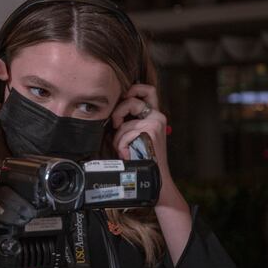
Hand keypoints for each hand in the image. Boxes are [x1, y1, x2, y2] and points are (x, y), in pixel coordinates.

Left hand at [111, 84, 192, 263]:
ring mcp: (155, 122)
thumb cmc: (139, 159)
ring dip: (118, 138)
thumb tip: (109, 114)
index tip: (123, 96)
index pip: (149, 91)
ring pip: (124, 122)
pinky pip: (125, 133)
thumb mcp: (132, 137)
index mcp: (154, 116)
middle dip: (117, 112)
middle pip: (132, 100)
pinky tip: (128, 155)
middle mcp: (157, 116)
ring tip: (124, 150)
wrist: (154, 178)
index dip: (135, 88)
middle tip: (114, 126)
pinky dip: (121, 145)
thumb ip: (126, 123)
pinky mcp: (151, 130)